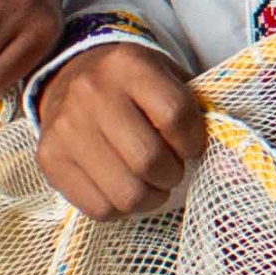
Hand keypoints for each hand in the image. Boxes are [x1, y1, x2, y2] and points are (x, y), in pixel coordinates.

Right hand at [34, 43, 207, 220]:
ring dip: (150, 197)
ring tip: (151, 183)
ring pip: (125, 193)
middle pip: (148, 160)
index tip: (192, 147)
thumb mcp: (165, 78)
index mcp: (128, 65)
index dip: (194, 141)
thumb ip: (196, 110)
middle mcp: (91, 93)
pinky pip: (98, 208)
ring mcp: (65, 128)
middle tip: (171, 169)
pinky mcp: (49, 159)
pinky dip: (121, 209)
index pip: (175, 115)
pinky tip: (124, 187)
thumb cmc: (131, 86)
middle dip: (172, 174)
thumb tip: (226, 166)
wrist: (69, 78)